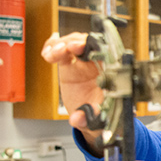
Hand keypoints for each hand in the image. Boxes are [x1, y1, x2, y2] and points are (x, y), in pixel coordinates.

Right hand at [41, 32, 102, 147]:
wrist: (92, 118)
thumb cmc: (102, 114)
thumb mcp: (100, 119)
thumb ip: (89, 118)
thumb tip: (77, 119)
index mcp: (112, 73)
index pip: (108, 54)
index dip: (97, 48)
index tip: (86, 49)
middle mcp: (98, 64)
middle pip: (89, 42)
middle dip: (78, 41)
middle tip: (69, 48)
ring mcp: (83, 62)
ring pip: (73, 42)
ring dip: (62, 44)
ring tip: (54, 53)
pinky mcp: (69, 64)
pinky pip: (60, 51)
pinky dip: (52, 48)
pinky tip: (48, 54)